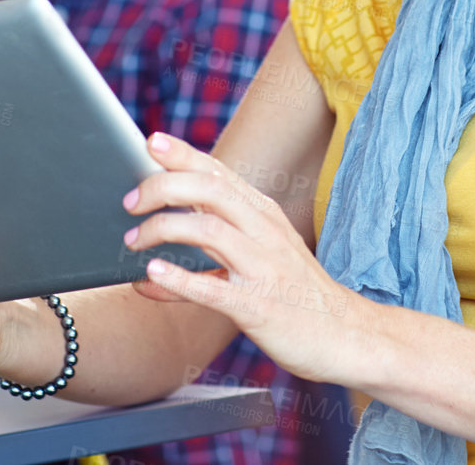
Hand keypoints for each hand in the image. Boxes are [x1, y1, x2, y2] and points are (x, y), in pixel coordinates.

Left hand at [122, 132, 371, 383]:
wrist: (345, 334)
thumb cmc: (294, 294)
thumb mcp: (258, 259)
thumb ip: (207, 255)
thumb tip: (148, 268)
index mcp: (263, 214)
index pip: (218, 172)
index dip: (182, 154)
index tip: (151, 141)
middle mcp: (264, 231)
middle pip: (209, 189)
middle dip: (162, 187)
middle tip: (129, 202)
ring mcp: (263, 267)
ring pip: (207, 229)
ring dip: (162, 229)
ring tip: (132, 241)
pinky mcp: (259, 305)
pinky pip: (213, 289)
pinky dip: (179, 278)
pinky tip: (151, 274)